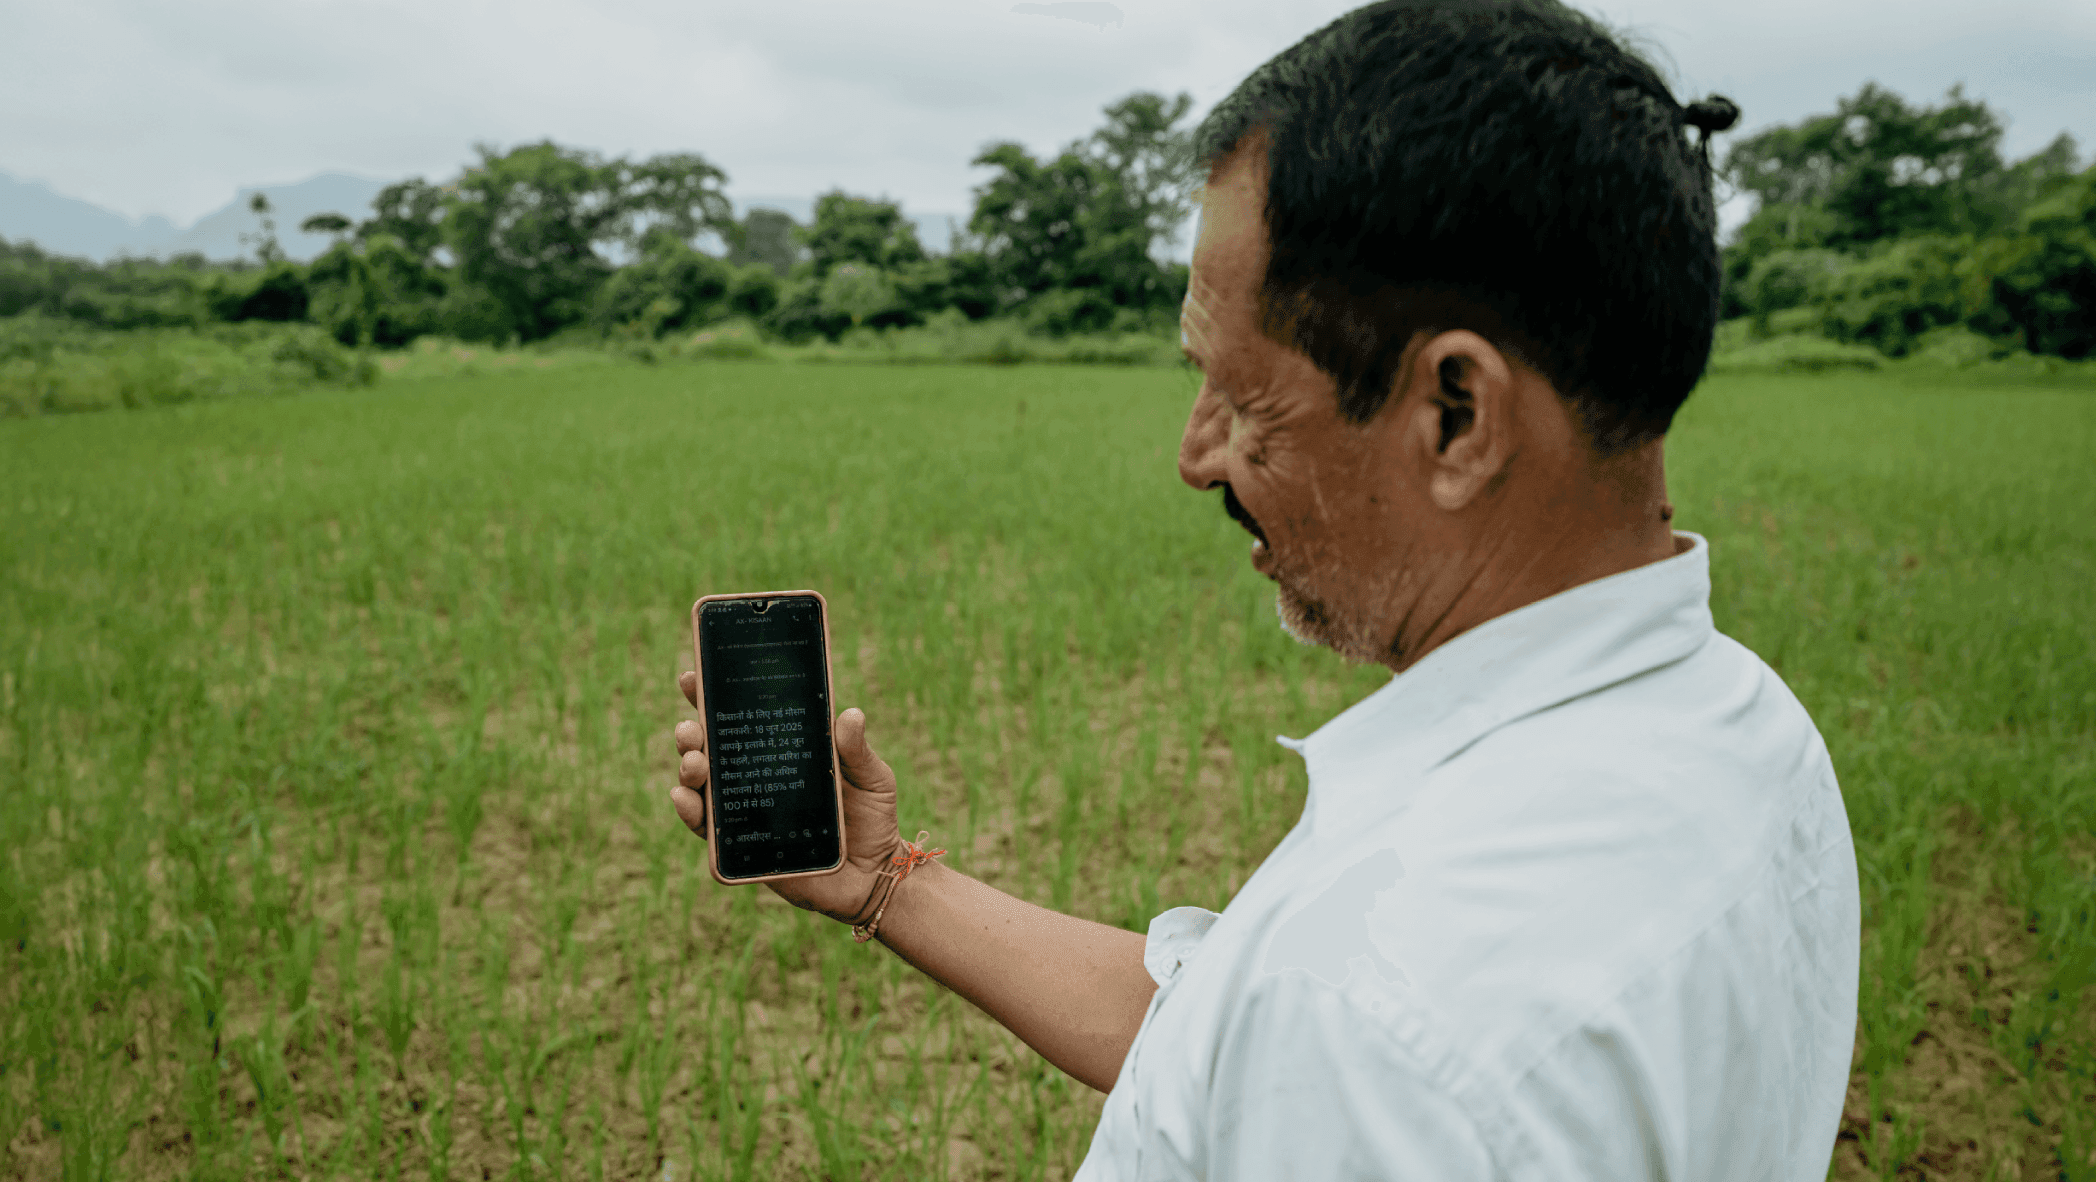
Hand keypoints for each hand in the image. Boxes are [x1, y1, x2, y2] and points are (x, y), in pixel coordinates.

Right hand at [674, 671, 905, 924]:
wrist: (876, 876)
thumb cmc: (873, 819)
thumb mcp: (873, 777)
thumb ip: (857, 750)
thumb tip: (850, 714)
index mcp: (780, 753)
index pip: (740, 720)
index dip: (711, 698)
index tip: (692, 679)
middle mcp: (756, 780)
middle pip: (710, 751)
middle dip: (692, 735)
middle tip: (691, 729)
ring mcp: (747, 815)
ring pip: (702, 788)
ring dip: (689, 771)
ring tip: (694, 763)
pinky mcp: (744, 852)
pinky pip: (708, 834)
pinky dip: (691, 815)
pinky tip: (685, 798)